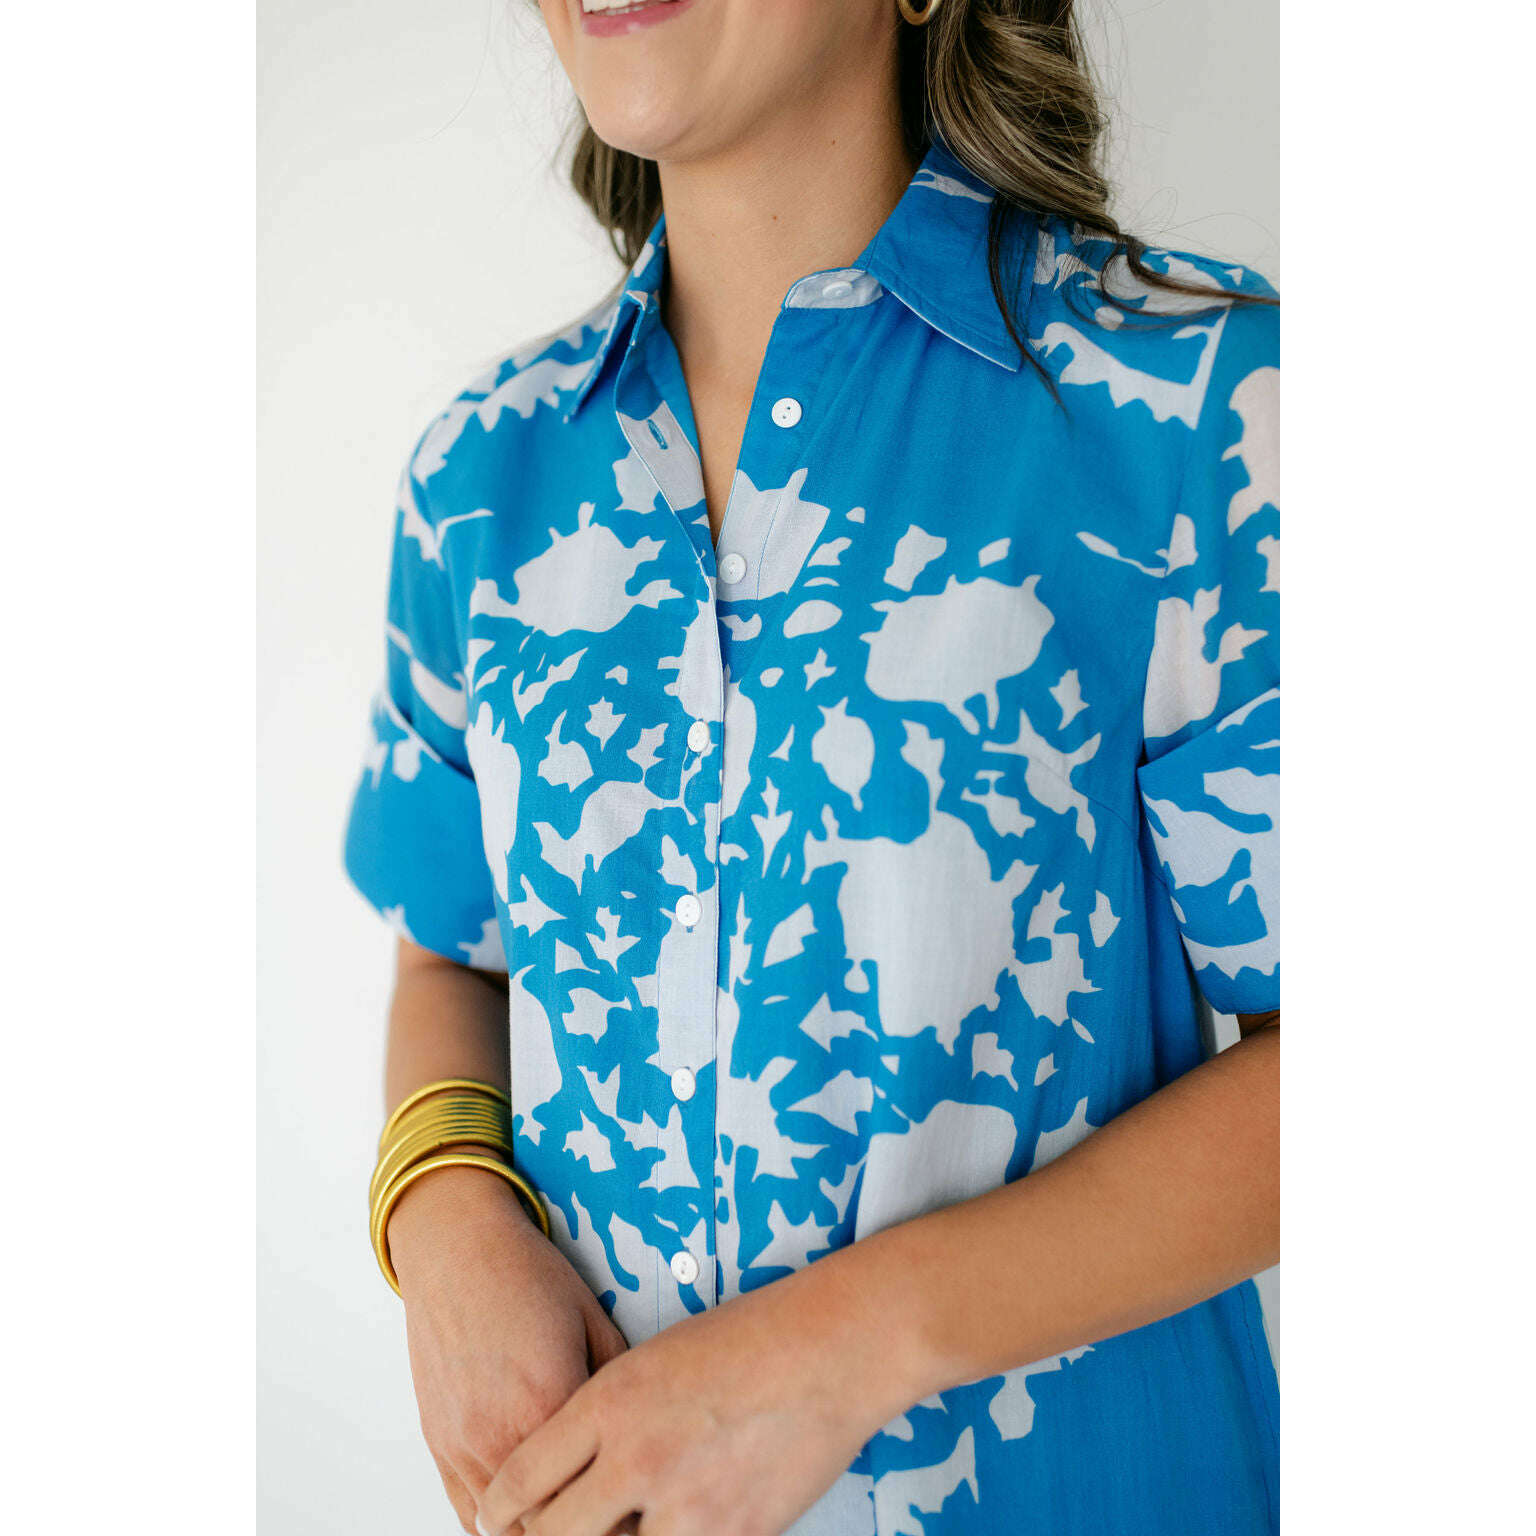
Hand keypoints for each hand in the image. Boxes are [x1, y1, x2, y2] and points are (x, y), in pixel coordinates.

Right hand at [386, 1156, 629, 1534]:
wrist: (457, 1247)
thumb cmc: (527, 1274)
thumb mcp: (593, 1319)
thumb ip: (618, 1385)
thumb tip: (645, 1431)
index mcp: (548, 1403)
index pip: (595, 1489)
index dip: (625, 1504)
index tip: (644, 1499)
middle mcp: (499, 1434)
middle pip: (550, 1522)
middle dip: (585, 1518)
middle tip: (612, 1500)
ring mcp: (462, 1444)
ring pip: (507, 1528)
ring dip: (542, 1525)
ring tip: (575, 1507)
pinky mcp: (439, 1444)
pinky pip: (469, 1513)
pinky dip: (501, 1520)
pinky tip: (531, 1507)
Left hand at [474, 1260, 917, 1535]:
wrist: (831, 1348)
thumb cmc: (749, 1336)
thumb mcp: (656, 1357)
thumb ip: (607, 1414)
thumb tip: (575, 1465)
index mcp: (610, 1401)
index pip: (521, 1479)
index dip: (499, 1510)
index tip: (497, 1518)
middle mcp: (635, 1457)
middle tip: (546, 1534)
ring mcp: (684, 1504)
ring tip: (614, 1527)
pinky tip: (665, 1528)